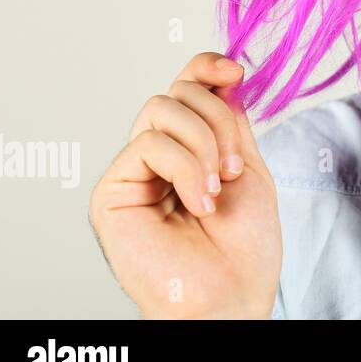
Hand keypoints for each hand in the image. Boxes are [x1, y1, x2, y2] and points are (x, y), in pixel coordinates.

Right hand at [88, 52, 281, 318]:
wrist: (232, 294)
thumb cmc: (244, 247)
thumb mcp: (249, 166)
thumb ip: (232, 121)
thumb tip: (225, 74)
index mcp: (189, 148)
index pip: (187, 87)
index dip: (207, 67)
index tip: (236, 71)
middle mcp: (156, 157)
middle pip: (177, 91)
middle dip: (218, 119)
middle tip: (237, 167)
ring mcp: (132, 173)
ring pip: (161, 109)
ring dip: (205, 143)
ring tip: (220, 188)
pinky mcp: (111, 193)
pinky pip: (148, 144)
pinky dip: (185, 167)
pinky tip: (199, 201)